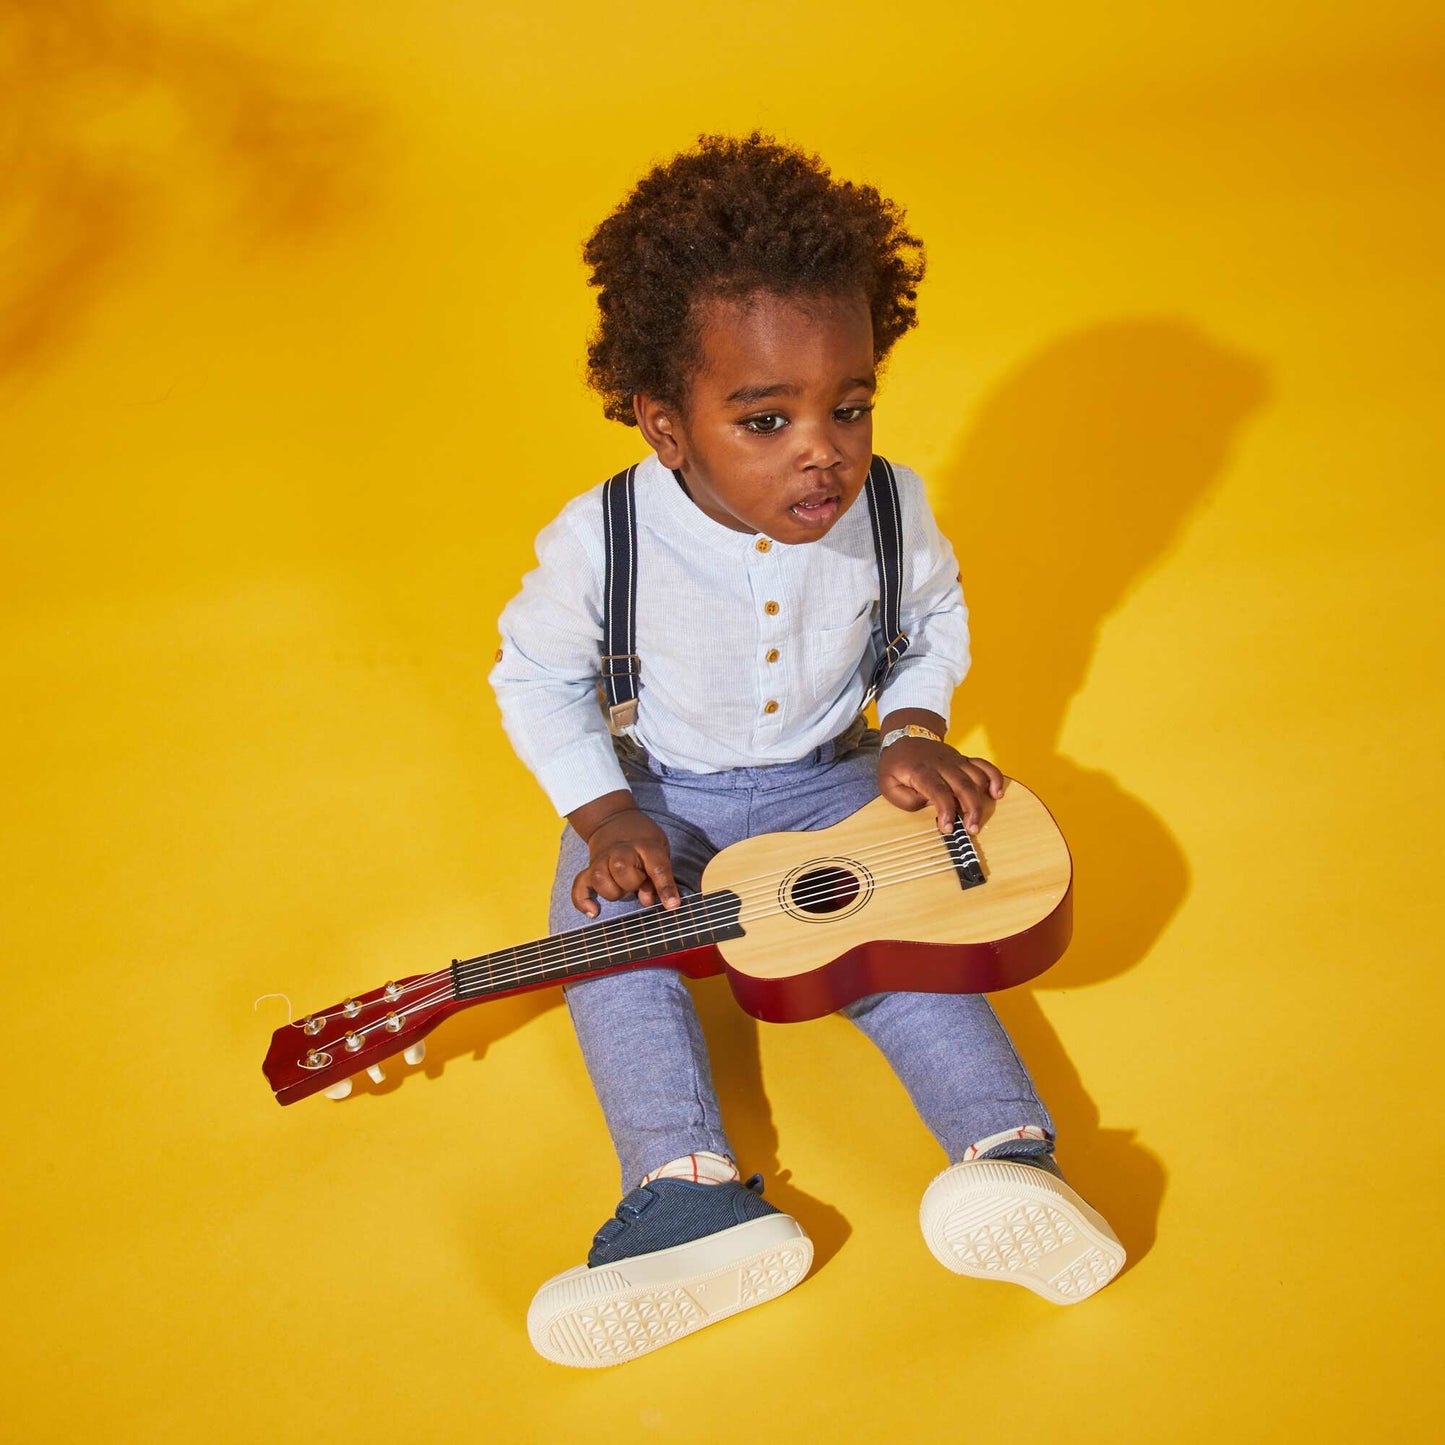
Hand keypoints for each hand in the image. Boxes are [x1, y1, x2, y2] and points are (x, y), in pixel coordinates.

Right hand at [570, 804, 680, 917]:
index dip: (665, 887)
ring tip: (622, 889)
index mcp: (646, 846)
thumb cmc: (643, 840)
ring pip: (599, 878)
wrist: (612, 820)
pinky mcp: (589, 869)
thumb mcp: (659, 850)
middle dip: (631, 883)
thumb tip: (647, 900)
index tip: (672, 905)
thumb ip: (657, 876)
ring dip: (612, 891)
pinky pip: (579, 886)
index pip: (657, 867)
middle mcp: (621, 851)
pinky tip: (594, 912)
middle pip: (622, 869)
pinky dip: (583, 901)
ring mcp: (602, 859)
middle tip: (638, 881)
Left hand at [878, 740, 1004, 834]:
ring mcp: (955, 760)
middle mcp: (942, 764)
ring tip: (976, 821)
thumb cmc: (896, 764)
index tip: (947, 828)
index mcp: (921, 770)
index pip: (938, 790)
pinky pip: (984, 765)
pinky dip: (994, 778)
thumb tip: (928, 806)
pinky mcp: (963, 759)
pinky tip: (996, 794)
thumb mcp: (888, 784)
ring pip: (977, 777)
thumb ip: (905, 799)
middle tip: (971, 829)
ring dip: (981, 800)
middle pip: (963, 785)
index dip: (946, 810)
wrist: (905, 736)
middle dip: (971, 809)